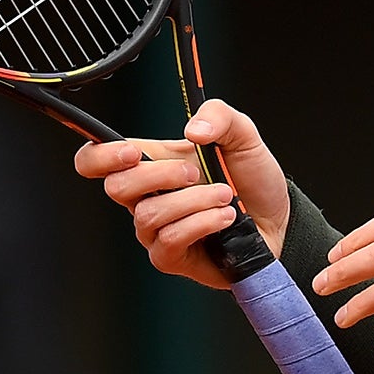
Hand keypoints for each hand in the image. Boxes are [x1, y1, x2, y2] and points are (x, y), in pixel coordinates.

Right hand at [73, 98, 288, 289]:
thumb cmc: (251, 178)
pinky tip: (226, 217)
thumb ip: (220, 116)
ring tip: (225, 195)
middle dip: (159, 175)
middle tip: (196, 172)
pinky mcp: (169, 257)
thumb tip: (192, 130)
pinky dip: (201, 223)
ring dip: (194, 200)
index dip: (100, 156)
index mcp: (149, 163)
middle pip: (116, 187)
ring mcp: (154, 230)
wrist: (279, 218)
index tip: (132, 153)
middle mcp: (144, 198)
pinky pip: (169, 240)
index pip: (94, 161)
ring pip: (149, 214)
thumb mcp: (243, 135)